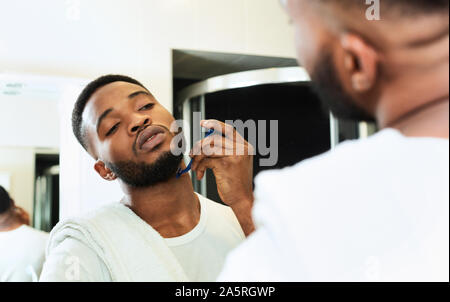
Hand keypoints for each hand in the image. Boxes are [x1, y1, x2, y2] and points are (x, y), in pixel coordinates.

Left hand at [190, 119, 254, 234]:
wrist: (242, 200)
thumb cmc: (235, 183)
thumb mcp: (233, 162)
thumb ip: (224, 150)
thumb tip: (205, 140)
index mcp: (245, 146)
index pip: (228, 129)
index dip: (214, 124)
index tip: (203, 124)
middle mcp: (242, 148)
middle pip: (214, 138)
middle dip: (199, 146)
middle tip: (192, 154)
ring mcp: (235, 155)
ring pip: (208, 148)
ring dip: (197, 158)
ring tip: (194, 167)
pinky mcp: (226, 164)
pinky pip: (206, 160)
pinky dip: (199, 167)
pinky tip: (200, 174)